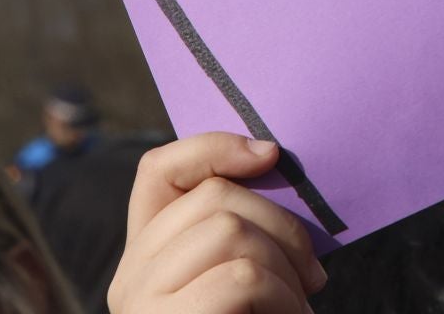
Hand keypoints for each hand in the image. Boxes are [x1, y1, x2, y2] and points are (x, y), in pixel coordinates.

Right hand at [109, 134, 325, 313]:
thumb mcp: (238, 280)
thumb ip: (238, 233)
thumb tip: (270, 156)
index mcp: (145, 256)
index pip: (158, 170)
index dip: (214, 146)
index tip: (272, 154)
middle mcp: (129, 276)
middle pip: (212, 197)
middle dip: (282, 224)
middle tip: (314, 274)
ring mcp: (142, 304)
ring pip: (231, 230)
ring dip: (288, 267)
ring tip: (301, 305)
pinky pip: (240, 277)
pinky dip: (284, 296)